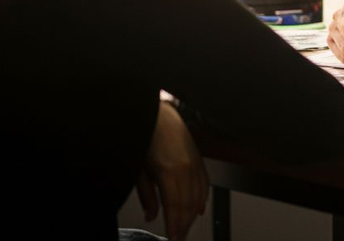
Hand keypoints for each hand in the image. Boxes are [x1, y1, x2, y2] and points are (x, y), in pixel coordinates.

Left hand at [135, 101, 208, 240]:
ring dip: (192, 214)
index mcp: (170, 172)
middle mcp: (186, 168)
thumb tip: (152, 214)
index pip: (175, 207)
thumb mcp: (139, 170)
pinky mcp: (198, 159)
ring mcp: (195, 163)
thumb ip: (147, 195)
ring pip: (198, 196)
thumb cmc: (146, 137)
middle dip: (184, 224)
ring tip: (186, 227)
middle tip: (180, 237)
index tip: (174, 237)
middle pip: (189, 205)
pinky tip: (199, 209)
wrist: (158, 114)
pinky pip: (204, 183)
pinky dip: (203, 198)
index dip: (175, 226)